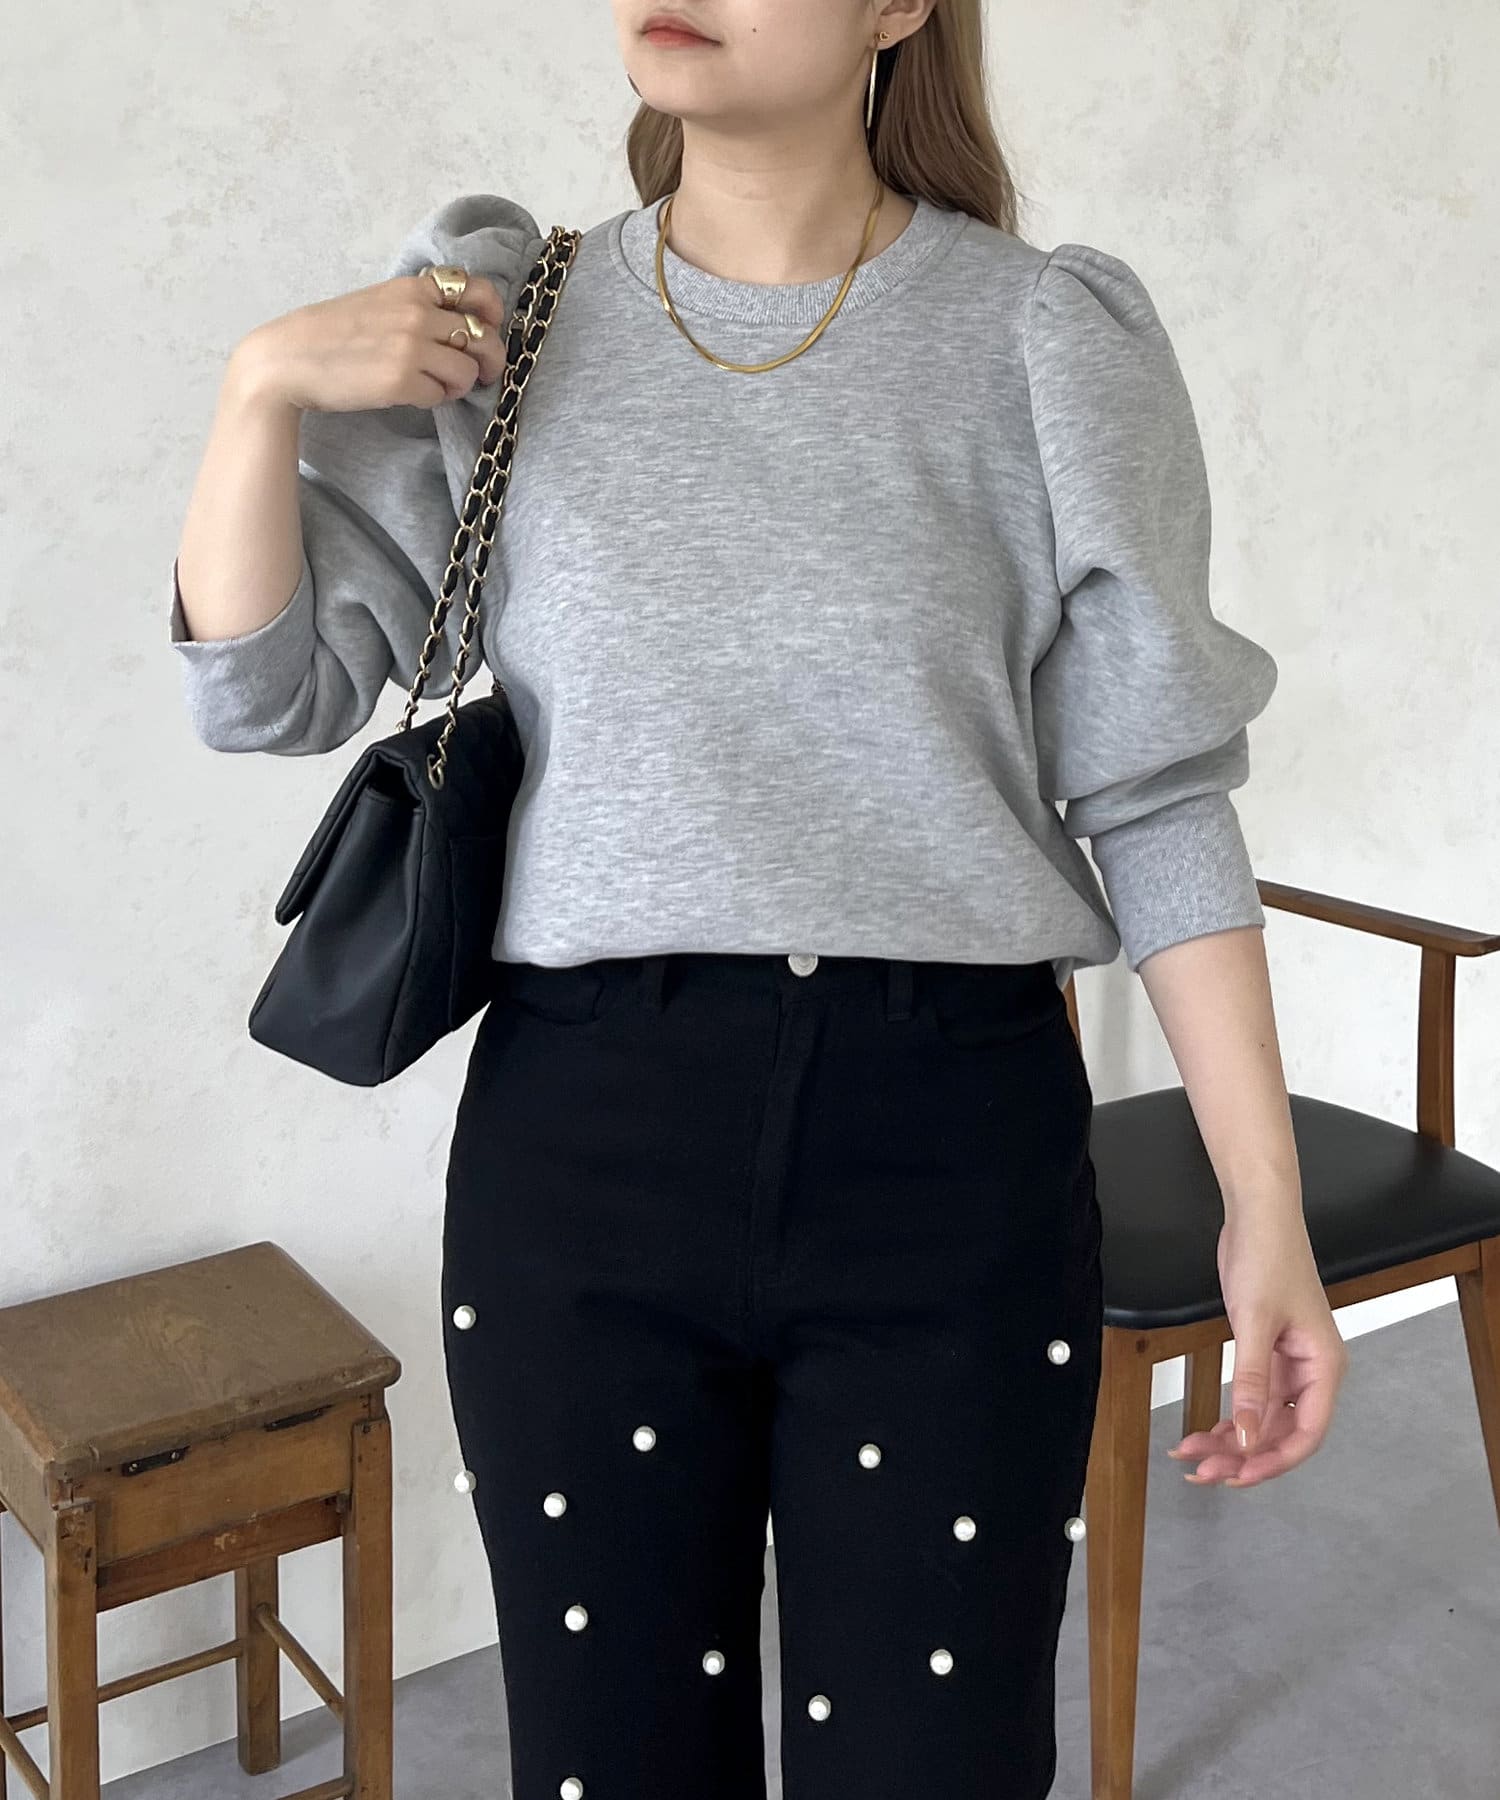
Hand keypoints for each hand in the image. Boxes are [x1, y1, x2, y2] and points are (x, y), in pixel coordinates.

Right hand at [228, 268, 510, 416]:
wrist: (286, 360)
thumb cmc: (329, 335)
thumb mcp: (376, 303)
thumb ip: (414, 307)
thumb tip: (456, 326)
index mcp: (411, 288)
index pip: (477, 290)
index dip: (492, 312)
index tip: (489, 327)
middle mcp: (417, 313)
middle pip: (484, 336)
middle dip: (491, 359)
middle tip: (484, 374)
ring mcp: (411, 347)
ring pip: (468, 371)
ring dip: (460, 384)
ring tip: (439, 386)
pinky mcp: (401, 381)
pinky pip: (442, 395)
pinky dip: (434, 399)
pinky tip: (414, 395)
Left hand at [1167, 1207, 1348, 1487]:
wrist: (1258, 1216)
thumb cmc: (1268, 1258)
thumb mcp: (1255, 1322)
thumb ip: (1252, 1382)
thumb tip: (1247, 1436)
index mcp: (1324, 1368)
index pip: (1307, 1435)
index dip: (1273, 1462)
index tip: (1237, 1477)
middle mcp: (1312, 1372)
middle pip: (1282, 1433)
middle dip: (1243, 1456)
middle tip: (1202, 1472)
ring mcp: (1289, 1365)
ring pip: (1263, 1419)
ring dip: (1232, 1440)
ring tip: (1193, 1456)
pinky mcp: (1267, 1353)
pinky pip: (1253, 1399)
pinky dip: (1230, 1416)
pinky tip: (1205, 1431)